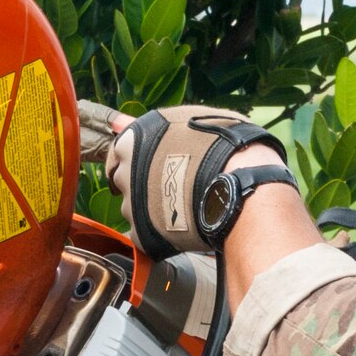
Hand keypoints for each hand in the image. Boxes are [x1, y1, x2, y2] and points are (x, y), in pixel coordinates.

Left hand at [93, 104, 286, 258]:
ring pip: (136, 210)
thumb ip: (149, 125)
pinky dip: (162, 233)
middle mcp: (124, 172)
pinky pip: (147, 235)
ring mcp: (132, 205)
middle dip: (145, 185)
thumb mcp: (186, 120)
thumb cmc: (223, 145)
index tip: (151, 168)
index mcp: (130, 142)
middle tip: (176, 185)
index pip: (119, 154)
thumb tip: (116, 123)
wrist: (240, 183)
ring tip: (186, 206)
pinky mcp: (144, 234)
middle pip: (126, 182)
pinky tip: (184, 225)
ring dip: (154, 209)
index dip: (136, 161)